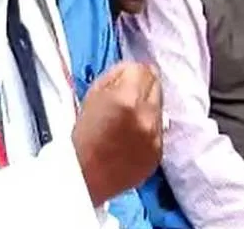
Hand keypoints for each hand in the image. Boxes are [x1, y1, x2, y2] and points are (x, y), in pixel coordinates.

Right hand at [72, 61, 162, 206]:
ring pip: (160, 106)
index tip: (124, 76)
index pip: (142, 69)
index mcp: (127, 98)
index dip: (130, 70)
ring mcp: (157, 136)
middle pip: (157, 84)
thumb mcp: (92, 94)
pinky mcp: (160, 151)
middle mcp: (147, 116)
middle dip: (143, 84)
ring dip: (148, 106)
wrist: (85, 175)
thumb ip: (116, 76)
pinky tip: (132, 134)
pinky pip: (160, 128)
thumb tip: (133, 70)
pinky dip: (149, 127)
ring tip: (127, 117)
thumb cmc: (83, 134)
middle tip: (127, 93)